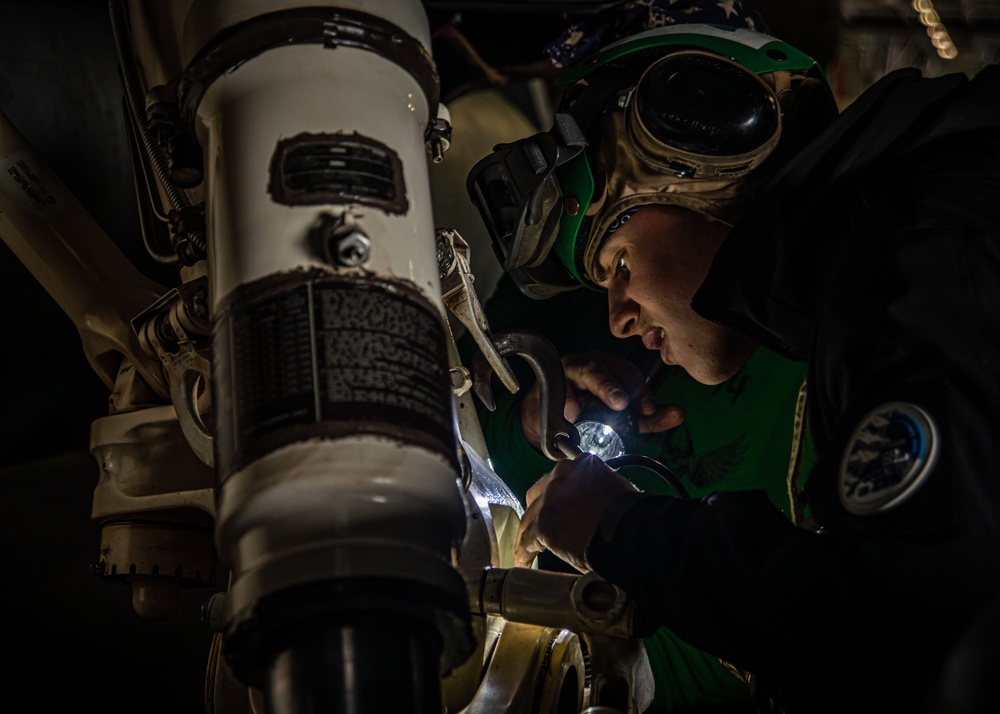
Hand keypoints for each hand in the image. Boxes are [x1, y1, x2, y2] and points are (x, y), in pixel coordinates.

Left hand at [513, 452, 637, 571]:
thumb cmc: (631, 516)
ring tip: (526, 550)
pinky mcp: (545, 524)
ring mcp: (550, 499)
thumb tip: (588, 509)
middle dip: (537, 512)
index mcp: (580, 464)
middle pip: (538, 496)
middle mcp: (561, 475)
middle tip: (539, 529)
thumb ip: (594, 491)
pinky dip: (525, 552)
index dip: (555, 498)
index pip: (558, 480)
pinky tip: (525, 562)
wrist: (633, 532)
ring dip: (528, 534)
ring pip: (530, 519)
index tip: (556, 510)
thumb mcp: (613, 488)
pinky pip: (527, 541)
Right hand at [519, 350, 683, 450]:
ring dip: (599, 386)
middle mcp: (592, 363)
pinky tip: (573, 414)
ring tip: (610, 404)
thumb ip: (648, 418)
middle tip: (624, 405)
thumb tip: (678, 414)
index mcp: (611, 367)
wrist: (548, 418)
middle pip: (607, 367)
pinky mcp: (550, 380)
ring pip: (586, 371)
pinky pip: (560, 388)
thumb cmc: (588, 411)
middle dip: (617, 386)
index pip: (629, 372)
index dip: (640, 390)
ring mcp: (570, 370)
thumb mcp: (621, 418)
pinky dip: (568, 401)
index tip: (649, 410)